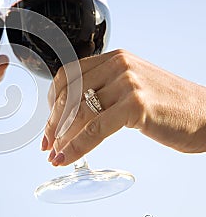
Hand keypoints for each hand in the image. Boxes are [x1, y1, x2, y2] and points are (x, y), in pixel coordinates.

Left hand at [43, 49, 205, 165]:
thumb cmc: (169, 106)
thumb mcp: (132, 86)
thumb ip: (105, 90)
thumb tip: (71, 113)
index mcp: (114, 58)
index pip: (67, 76)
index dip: (51, 101)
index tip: (49, 122)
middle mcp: (118, 65)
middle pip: (68, 94)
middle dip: (53, 123)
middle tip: (47, 144)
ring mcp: (127, 83)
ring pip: (78, 112)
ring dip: (61, 137)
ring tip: (55, 155)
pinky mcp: (136, 105)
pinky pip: (94, 129)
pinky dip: (76, 146)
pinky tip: (67, 157)